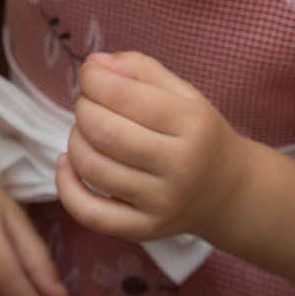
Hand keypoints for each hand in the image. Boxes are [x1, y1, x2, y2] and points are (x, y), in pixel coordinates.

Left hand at [56, 51, 247, 246]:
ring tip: (87, 132)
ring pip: (92, 167)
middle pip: (104, 131)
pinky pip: (89, 213)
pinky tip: (67, 164)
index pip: (124, 95)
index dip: (93, 79)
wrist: (228, 191)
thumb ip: (140, 70)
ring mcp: (161, 204)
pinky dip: (66, 186)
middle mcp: (180, 167)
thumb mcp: (183, 94)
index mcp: (193, 124)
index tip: (90, 75)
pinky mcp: (144, 230)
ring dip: (75, 141)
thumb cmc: (199, 135)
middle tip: (90, 104)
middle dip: (84, 109)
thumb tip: (94, 65)